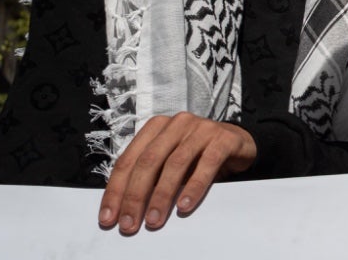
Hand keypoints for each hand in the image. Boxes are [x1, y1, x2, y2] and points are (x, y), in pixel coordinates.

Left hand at [97, 112, 256, 233]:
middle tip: (130, 224)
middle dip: (135, 196)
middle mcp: (176, 124)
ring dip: (162, 196)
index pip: (128, 160)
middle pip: (148, 162)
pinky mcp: (223, 138)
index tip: (109, 218)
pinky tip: (184, 206)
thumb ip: (150, 176)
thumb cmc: (197, 156)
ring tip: (154, 220)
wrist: (238, 143)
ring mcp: (201, 129)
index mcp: (156, 128)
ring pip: (175, 164)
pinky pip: (206, 164)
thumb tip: (123, 210)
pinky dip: (194, 187)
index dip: (116, 191)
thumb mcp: (169, 162)